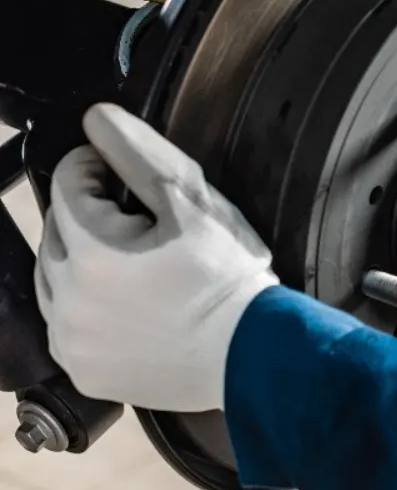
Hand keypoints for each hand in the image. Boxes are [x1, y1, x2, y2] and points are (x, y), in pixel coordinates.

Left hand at [34, 103, 278, 411]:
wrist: (252, 355)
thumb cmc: (229, 280)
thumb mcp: (194, 205)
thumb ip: (140, 155)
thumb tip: (96, 119)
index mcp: (93, 250)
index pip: (68, 182)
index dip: (94, 166)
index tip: (120, 173)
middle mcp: (69, 298)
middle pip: (55, 230)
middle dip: (87, 215)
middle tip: (138, 221)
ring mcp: (72, 339)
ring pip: (52, 279)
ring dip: (80, 261)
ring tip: (130, 262)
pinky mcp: (83, 370)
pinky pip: (64, 326)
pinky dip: (84, 307)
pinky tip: (124, 303)